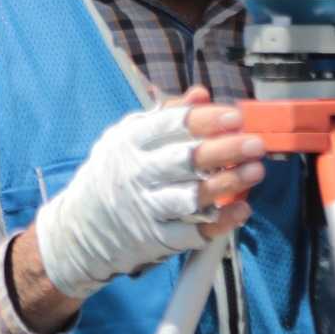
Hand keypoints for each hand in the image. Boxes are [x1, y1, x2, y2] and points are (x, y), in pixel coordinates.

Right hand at [34, 86, 265, 299]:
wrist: (79, 230)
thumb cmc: (112, 176)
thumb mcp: (126, 138)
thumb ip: (165, 116)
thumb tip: (201, 94)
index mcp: (130, 142)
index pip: (172, 125)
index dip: (207, 120)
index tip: (235, 116)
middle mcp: (138, 174)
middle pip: (187, 159)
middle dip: (226, 150)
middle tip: (255, 143)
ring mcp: (148, 208)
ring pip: (194, 195)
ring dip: (228, 184)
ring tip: (255, 171)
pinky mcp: (157, 239)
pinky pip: (194, 231)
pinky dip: (221, 221)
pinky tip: (242, 209)